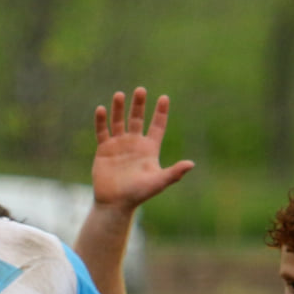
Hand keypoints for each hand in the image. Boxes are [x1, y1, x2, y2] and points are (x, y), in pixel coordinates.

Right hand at [92, 88, 194, 209]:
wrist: (115, 204)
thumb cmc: (138, 194)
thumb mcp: (158, 182)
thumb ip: (174, 173)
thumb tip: (191, 164)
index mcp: (149, 148)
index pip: (157, 126)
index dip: (161, 112)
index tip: (164, 98)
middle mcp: (134, 143)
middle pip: (138, 118)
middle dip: (139, 104)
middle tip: (141, 90)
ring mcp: (119, 145)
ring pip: (119, 121)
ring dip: (119, 108)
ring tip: (120, 94)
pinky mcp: (104, 149)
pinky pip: (102, 132)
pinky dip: (102, 121)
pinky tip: (101, 109)